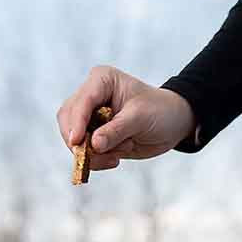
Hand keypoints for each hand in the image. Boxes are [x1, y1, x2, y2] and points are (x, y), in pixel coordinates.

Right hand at [56, 66, 196, 171]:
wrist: (172, 124)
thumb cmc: (160, 112)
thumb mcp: (140, 118)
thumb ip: (116, 130)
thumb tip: (93, 144)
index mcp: (101, 81)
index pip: (81, 102)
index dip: (76, 123)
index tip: (76, 142)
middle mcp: (91, 96)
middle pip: (68, 120)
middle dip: (80, 142)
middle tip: (99, 156)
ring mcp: (90, 117)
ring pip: (73, 138)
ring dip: (92, 153)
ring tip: (119, 154)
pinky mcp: (94, 135)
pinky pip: (85, 151)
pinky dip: (97, 160)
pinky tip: (116, 159)